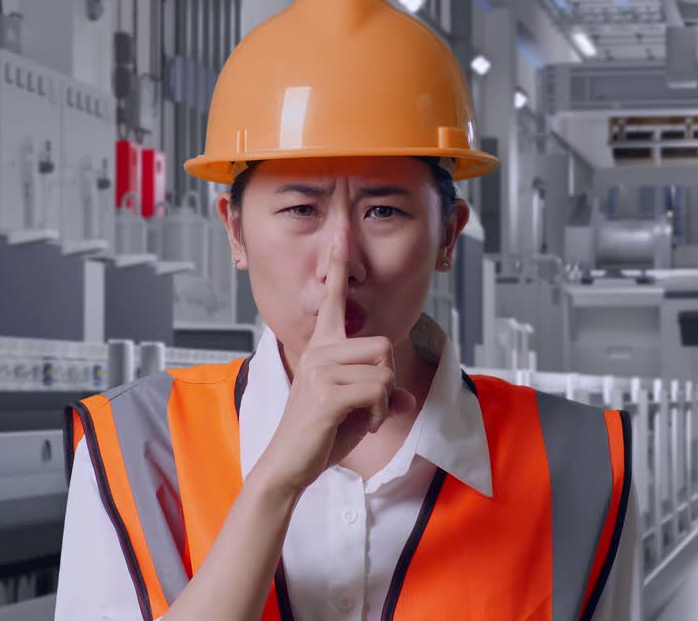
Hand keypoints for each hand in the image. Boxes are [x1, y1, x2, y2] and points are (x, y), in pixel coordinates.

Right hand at [251, 237, 415, 497]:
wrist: (290, 465)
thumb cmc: (319, 436)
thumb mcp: (360, 411)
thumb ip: (383, 396)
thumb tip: (407, 397)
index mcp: (322, 347)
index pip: (333, 299)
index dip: (337, 266)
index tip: (340, 232)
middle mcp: (319, 350)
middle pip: (383, 344)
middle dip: (387, 379)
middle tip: (369, 406)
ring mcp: (321, 368)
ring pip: (384, 368)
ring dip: (384, 399)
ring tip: (363, 416)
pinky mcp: (328, 391)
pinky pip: (379, 390)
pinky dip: (381, 412)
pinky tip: (364, 424)